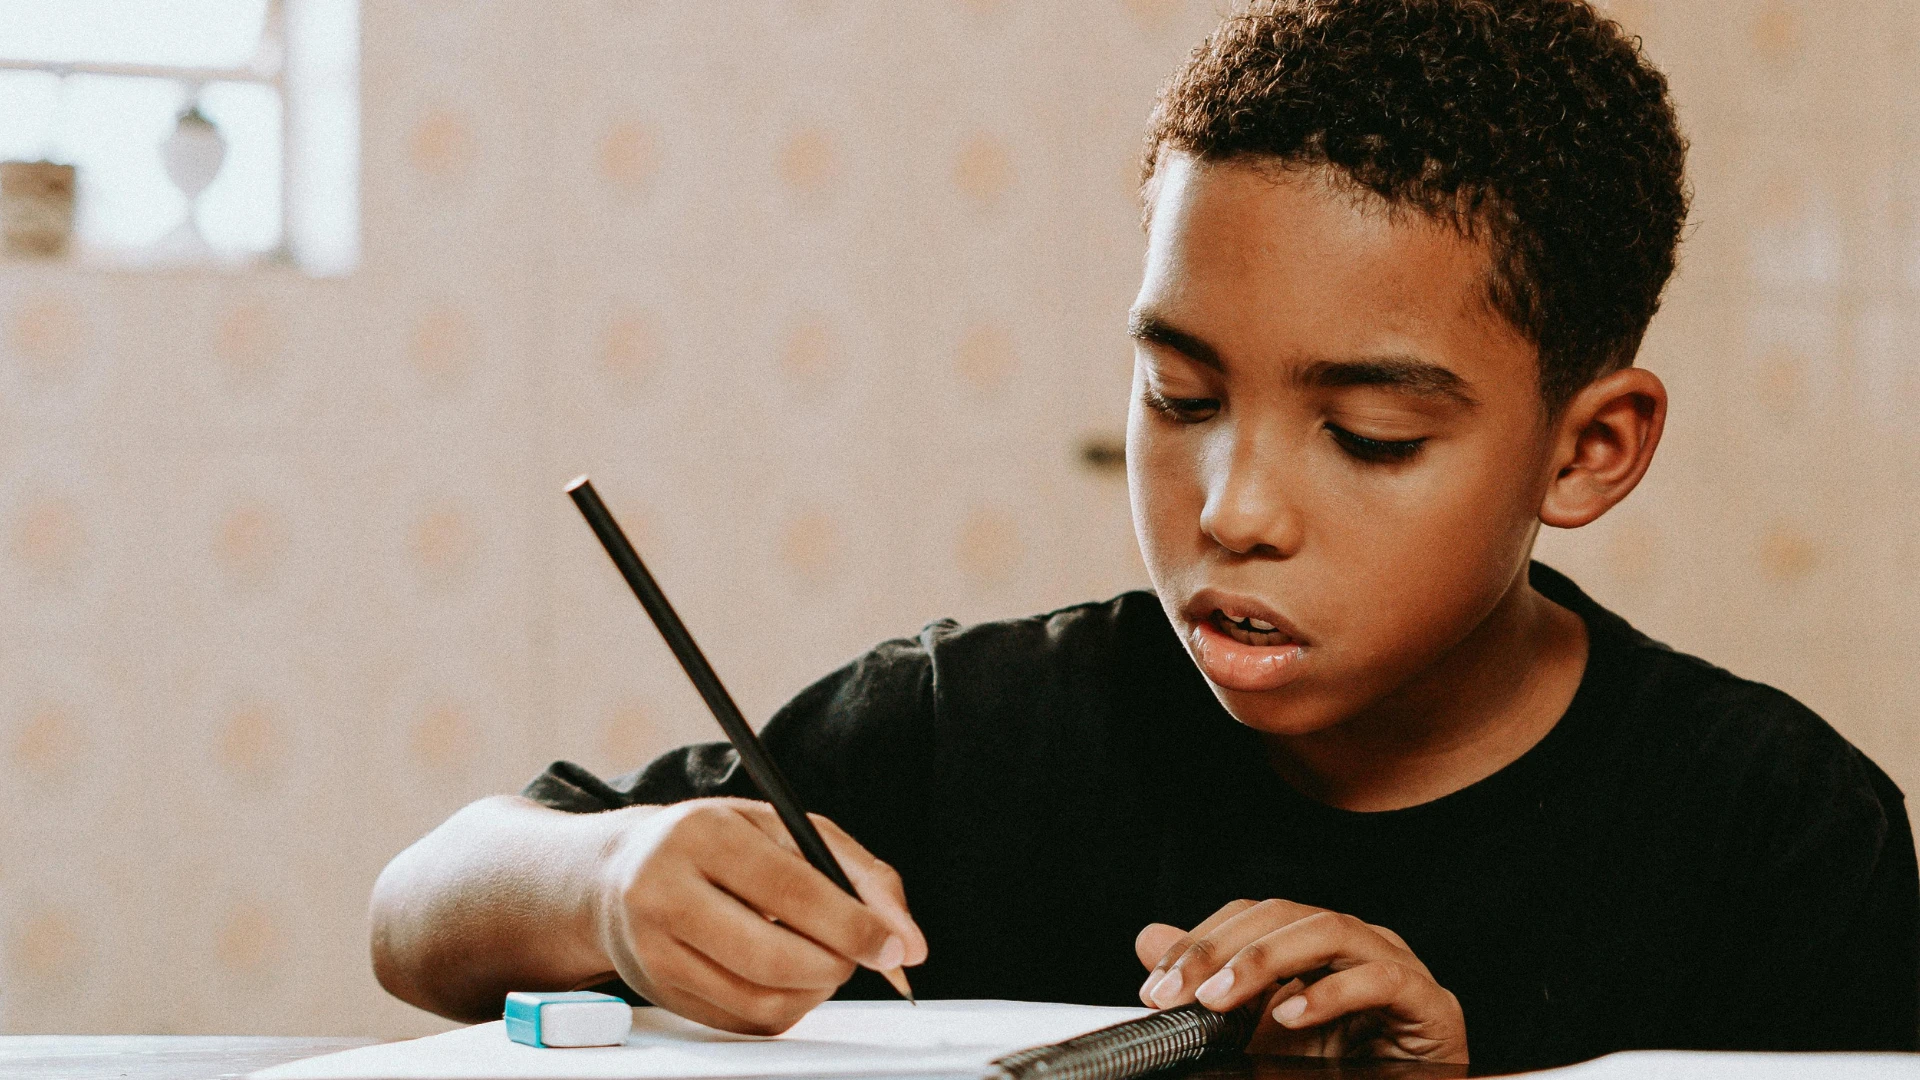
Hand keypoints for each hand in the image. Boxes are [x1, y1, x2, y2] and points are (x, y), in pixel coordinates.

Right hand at [592, 797, 926, 1034]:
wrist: (617, 873)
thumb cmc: (715, 843)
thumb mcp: (783, 828)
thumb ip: (856, 871)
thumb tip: (906, 940)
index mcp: (702, 834)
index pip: (790, 889)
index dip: (852, 925)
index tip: (893, 947)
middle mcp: (665, 891)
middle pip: (772, 957)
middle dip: (837, 965)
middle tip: (861, 955)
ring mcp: (654, 949)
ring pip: (760, 999)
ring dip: (816, 990)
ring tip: (825, 961)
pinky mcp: (660, 992)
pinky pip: (743, 1021)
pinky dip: (786, 1006)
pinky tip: (788, 976)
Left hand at [1135, 899, 1466, 1063]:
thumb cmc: (1342, 1066)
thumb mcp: (1257, 1030)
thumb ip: (1211, 982)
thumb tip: (1149, 938)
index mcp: (1319, 942)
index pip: (1253, 916)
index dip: (1202, 940)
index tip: (1157, 986)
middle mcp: (1358, 942)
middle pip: (1283, 914)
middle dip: (1221, 950)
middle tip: (1176, 993)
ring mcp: (1397, 966)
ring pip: (1328, 930)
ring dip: (1266, 960)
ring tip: (1223, 998)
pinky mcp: (1430, 1004)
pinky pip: (1381, 980)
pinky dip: (1331, 994)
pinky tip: (1292, 1016)